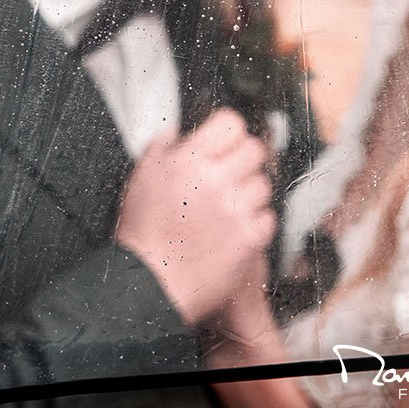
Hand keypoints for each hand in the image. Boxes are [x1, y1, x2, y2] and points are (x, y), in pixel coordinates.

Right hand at [115, 109, 274, 325]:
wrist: (149, 286)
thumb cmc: (142, 236)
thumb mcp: (141, 179)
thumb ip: (161, 148)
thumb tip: (177, 133)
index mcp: (187, 161)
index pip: (231, 122)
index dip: (229, 132)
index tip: (226, 142)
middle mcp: (214, 181)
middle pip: (255, 149)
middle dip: (243, 160)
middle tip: (230, 175)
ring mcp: (235, 210)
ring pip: (264, 184)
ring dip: (249, 192)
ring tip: (228, 207)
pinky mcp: (250, 238)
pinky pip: (268, 217)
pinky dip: (255, 222)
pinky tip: (234, 229)